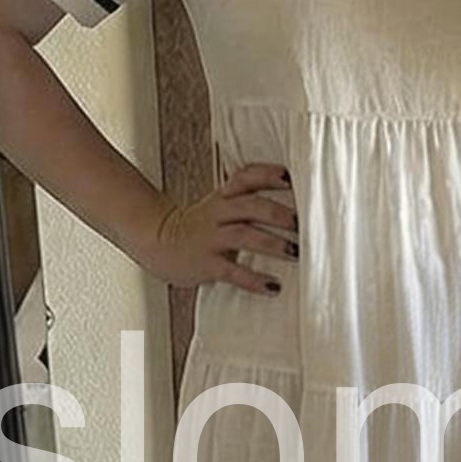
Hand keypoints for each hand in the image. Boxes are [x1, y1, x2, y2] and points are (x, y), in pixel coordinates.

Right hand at [138, 162, 296, 296]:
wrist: (156, 243)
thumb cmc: (199, 227)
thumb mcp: (220, 207)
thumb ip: (248, 202)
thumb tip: (294, 209)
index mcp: (224, 197)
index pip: (246, 177)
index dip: (268, 175)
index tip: (290, 178)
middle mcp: (218, 213)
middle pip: (250, 205)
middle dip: (279, 213)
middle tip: (304, 224)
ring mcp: (211, 238)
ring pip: (243, 235)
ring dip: (272, 243)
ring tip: (295, 252)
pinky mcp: (206, 264)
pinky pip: (232, 271)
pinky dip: (254, 280)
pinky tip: (273, 286)